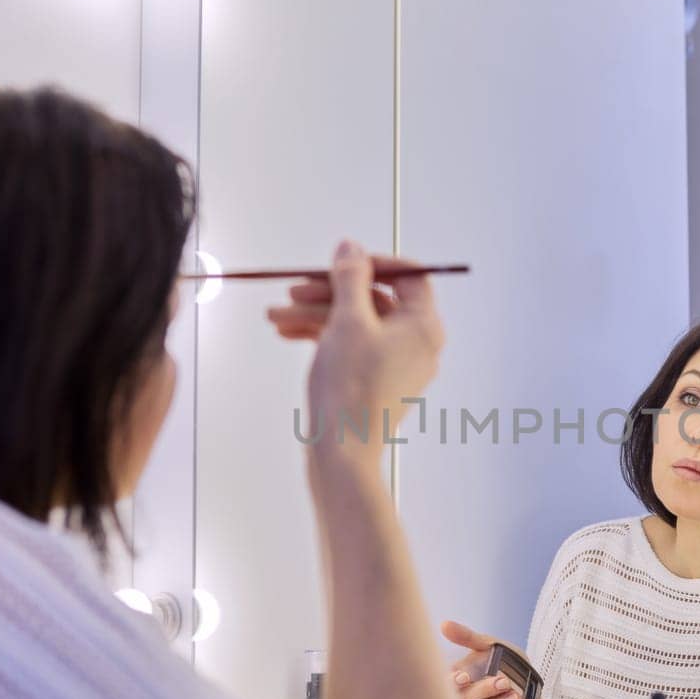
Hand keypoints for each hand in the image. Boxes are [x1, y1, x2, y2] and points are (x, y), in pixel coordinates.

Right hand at [266, 241, 444, 458]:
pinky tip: (287, 332)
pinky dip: (322, 336)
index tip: (338, 261)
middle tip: (293, 289)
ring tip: (275, 316)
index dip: (373, 263)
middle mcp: (417, 344)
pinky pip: (352, 346)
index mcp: (424, 326)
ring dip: (315, 314)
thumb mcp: (347, 320)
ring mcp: (397, 365)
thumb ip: (350, 277)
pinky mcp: (375, 381)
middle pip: (374, 300)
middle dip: (329, 292)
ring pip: (356, 324)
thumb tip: (352, 246)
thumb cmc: (350, 387)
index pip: (408, 276)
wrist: (342, 452)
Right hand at [441, 620, 530, 698]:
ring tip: (516, 696)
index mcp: (459, 676)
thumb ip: (469, 638)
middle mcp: (463, 696)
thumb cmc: (506, 662)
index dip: (452, 682)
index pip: (446, 682)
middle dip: (483, 690)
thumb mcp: (490, 646)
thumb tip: (444, 625)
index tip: (464, 676)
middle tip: (504, 681)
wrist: (528, 685)